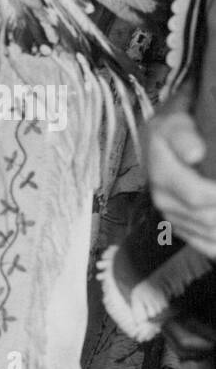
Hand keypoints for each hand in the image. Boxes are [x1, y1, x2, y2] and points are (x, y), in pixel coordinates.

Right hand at [144, 110, 215, 256]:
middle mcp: (165, 200)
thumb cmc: (175, 131)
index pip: (198, 197)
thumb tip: (194, 154)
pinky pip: (204, 243)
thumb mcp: (175, 124)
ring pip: (209, 233)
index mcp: (163, 176)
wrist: (159, 145)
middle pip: (208, 219)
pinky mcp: (181, 225)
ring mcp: (172, 215)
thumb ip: (182, 137)